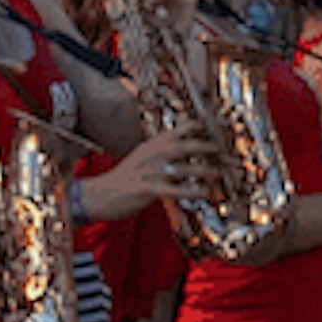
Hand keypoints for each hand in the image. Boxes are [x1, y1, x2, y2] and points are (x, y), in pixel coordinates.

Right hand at [79, 126, 206, 222]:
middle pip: (185, 145)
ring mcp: (150, 171)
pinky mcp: (148, 189)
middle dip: (207, 147)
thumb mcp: (141, 157)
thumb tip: (184, 147)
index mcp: (151, 145)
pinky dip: (195, 191)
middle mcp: (152, 155)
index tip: (216, 129)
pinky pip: (178, 190)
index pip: (178, 129)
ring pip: (186, 168)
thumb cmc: (124, 179)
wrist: (99, 194)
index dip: (199, 127)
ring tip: (218, 174)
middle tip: (222, 152)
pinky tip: (206, 193)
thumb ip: (161, 151)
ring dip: (206, 171)